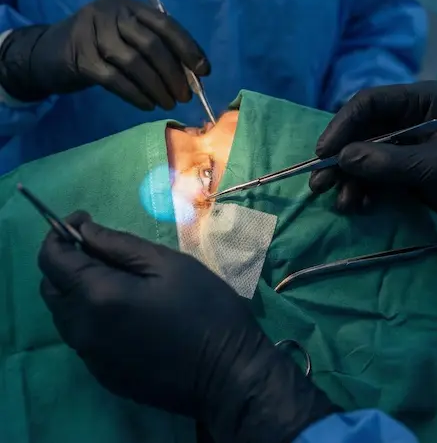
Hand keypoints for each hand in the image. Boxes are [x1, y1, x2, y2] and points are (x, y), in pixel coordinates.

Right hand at [0, 0, 208, 109]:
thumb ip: (156, 48)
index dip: (189, 48)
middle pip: (152, 44)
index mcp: (129, 4)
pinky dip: (135, 94)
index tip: (204, 71)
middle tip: (185, 96)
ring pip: (134, 62)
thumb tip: (192, 74)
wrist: (47, 53)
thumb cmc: (99, 46)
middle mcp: (111, 12)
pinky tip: (147, 105)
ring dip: (157, 87)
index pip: (166, 24)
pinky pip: (115, 79)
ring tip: (169, 104)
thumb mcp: (127, 37)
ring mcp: (92, 32)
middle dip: (174, 74)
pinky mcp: (80, 57)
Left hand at [38, 212, 337, 442]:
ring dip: (80, 291)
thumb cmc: (206, 310)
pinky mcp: (102, 373)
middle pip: (52, 288)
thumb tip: (84, 231)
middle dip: (68, 263)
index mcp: (97, 296)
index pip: (52, 259)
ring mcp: (90, 356)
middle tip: (104, 251)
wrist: (227, 373)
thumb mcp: (170, 265)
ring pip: (66, 314)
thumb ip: (121, 245)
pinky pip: (84, 337)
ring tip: (119, 282)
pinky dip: (93, 317)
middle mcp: (82, 328)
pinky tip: (129, 315)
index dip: (60, 233)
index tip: (84, 220)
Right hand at [309, 81, 436, 259]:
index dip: (342, 126)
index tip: (324, 153)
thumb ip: (387, 162)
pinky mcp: (407, 166)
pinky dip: (364, 187)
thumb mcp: (433, 169)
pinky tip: (358, 205)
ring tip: (344, 204)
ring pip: (365, 154)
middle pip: (362, 129)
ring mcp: (408, 142)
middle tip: (320, 184)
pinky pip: (375, 172)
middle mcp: (411, 115)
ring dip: (350, 178)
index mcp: (423, 100)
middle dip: (341, 158)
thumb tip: (343, 158)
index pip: (370, 102)